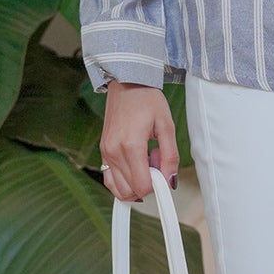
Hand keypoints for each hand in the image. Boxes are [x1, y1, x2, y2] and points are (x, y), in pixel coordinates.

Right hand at [100, 81, 179, 202]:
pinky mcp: (103, 151)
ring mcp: (105, 152)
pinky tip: (135, 165)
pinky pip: (110, 179)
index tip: (164, 172)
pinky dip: (124, 180)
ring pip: (119, 188)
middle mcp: (114, 151)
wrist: (127, 83)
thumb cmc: (147, 100)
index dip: (157, 186)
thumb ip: (170, 157)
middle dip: (147, 183)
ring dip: (135, 182)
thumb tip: (170, 181)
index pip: (142, 186)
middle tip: (155, 162)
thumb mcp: (167, 126)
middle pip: (130, 191)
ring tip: (145, 161)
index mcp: (131, 145)